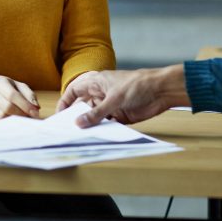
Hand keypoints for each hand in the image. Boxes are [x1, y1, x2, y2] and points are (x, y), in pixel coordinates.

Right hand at [0, 76, 39, 121]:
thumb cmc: (8, 89)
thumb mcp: (19, 87)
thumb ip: (29, 95)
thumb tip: (36, 109)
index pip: (12, 95)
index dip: (25, 105)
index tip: (35, 113)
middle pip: (6, 107)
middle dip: (21, 115)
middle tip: (30, 119)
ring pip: (0, 117)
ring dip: (14, 121)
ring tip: (22, 120)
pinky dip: (6, 125)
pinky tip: (12, 122)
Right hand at [58, 66, 187, 127]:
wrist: (161, 91)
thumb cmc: (137, 85)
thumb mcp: (114, 99)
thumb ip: (96, 113)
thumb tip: (79, 123)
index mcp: (96, 82)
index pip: (74, 91)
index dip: (65, 101)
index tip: (60, 115)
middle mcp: (101, 94)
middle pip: (83, 106)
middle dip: (76, 117)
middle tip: (68, 130)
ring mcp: (110, 105)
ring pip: (94, 117)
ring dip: (90, 125)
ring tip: (82, 137)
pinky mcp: (120, 116)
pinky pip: (107, 124)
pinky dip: (103, 130)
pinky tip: (99, 137)